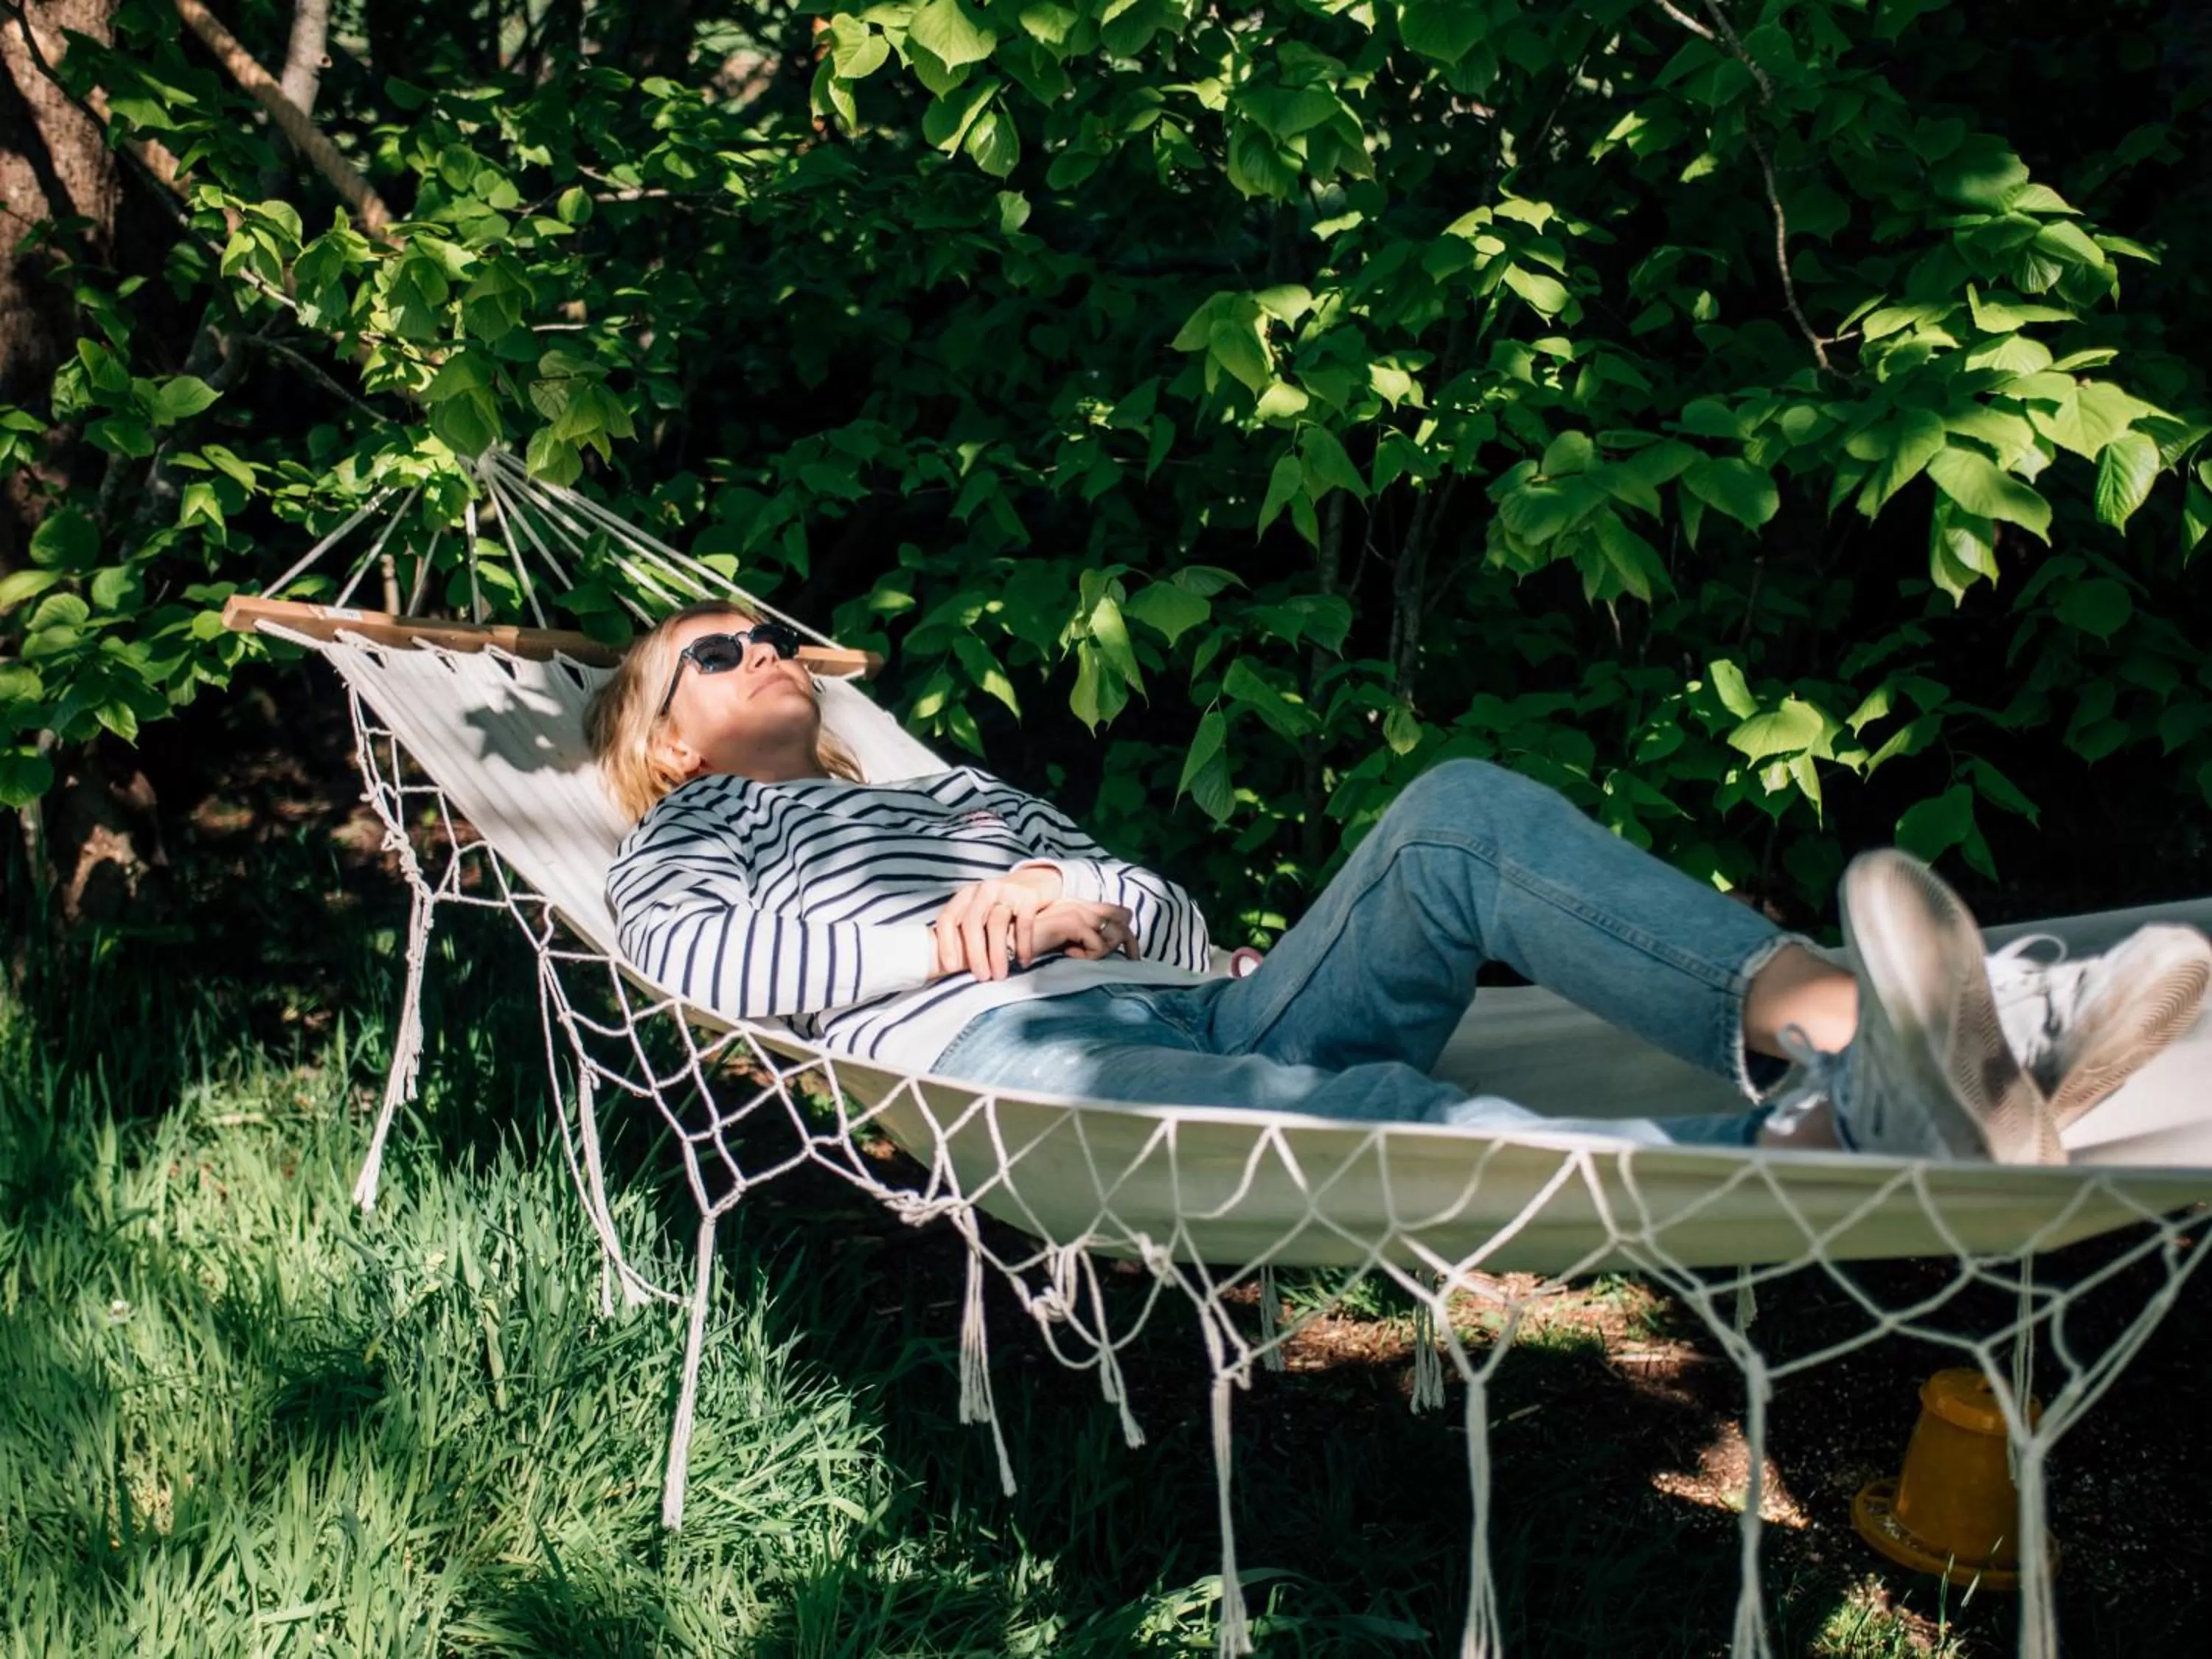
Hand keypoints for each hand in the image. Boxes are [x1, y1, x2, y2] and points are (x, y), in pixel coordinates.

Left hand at [930, 868, 1062, 981]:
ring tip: (1000, 975)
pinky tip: (1023, 962)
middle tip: (981, 977)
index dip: (946, 943)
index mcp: (966, 895)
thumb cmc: (1004, 906)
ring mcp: (1007, 890)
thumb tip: (952, 966)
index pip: (948, 918)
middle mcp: (984, 890)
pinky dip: (1023, 946)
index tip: (951, 968)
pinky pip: (1023, 924)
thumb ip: (967, 931)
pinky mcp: (1028, 896)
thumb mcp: (982, 912)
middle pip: (972, 922)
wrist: (1038, 882)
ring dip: (997, 954)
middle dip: (975, 953)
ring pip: (997, 923)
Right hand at [1031, 900, 1138, 962]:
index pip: (1118, 913)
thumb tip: (1108, 950)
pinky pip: (1097, 945)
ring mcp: (1076, 910)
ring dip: (1103, 951)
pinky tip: (1068, 954)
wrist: (1006, 942)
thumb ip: (1083, 939)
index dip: (1128, 935)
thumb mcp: (1062, 941)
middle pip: (1123, 918)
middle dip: (1129, 943)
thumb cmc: (1031, 945)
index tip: (1130, 957)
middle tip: (1127, 963)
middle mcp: (1080, 904)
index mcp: (1079, 905)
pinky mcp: (1070, 922)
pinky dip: (1088, 956)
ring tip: (1080, 955)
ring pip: (1113, 933)